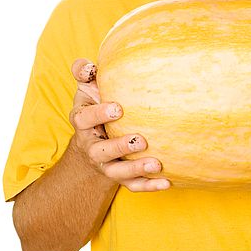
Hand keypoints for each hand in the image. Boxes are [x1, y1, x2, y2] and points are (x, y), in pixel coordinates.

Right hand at [68, 58, 169, 191]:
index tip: (119, 108)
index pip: (84, 119)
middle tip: (141, 140)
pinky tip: (167, 182)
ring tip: (156, 164)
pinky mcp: (120, 177)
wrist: (92, 142)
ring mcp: (106, 164)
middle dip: (120, 146)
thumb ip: (84, 73)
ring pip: (117, 172)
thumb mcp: (87, 90)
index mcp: (83, 122)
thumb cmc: (95, 108)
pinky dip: (149, 185)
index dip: (99, 114)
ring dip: (136, 168)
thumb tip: (88, 65)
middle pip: (101, 151)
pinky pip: (132, 185)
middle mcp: (92, 146)